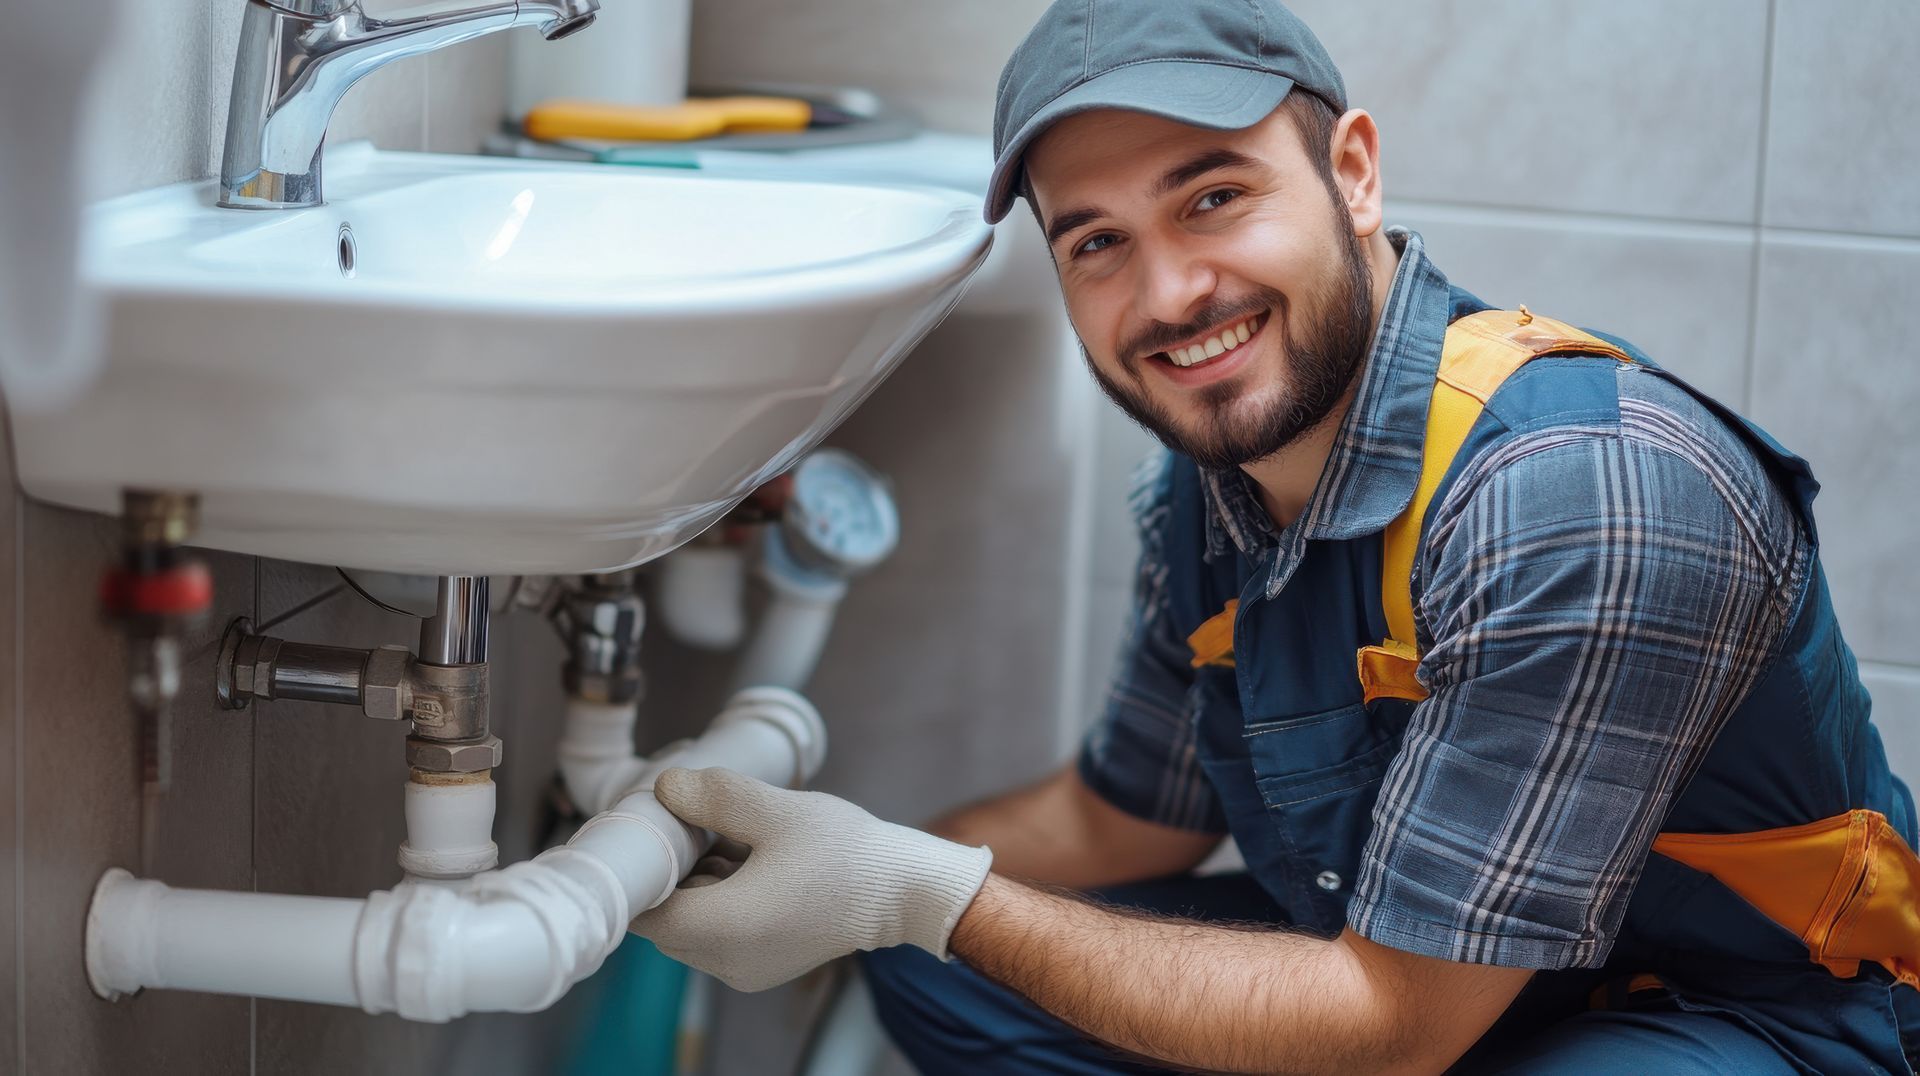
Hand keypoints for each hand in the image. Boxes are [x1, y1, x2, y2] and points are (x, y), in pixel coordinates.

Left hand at [629, 767, 992, 991]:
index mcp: (723, 928)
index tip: (650, 831)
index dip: (639, 870)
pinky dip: (718, 901)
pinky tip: (748, 862)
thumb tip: (665, 787)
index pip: (642, 911)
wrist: (905, 892)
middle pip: (663, 920)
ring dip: (696, 885)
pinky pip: (717, 935)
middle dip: (670, 873)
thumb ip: (714, 797)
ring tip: (729, 840)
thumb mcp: (776, 811)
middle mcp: (726, 961)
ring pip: (690, 926)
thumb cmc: (847, 853)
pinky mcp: (763, 966)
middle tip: (692, 825)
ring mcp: (745, 970)